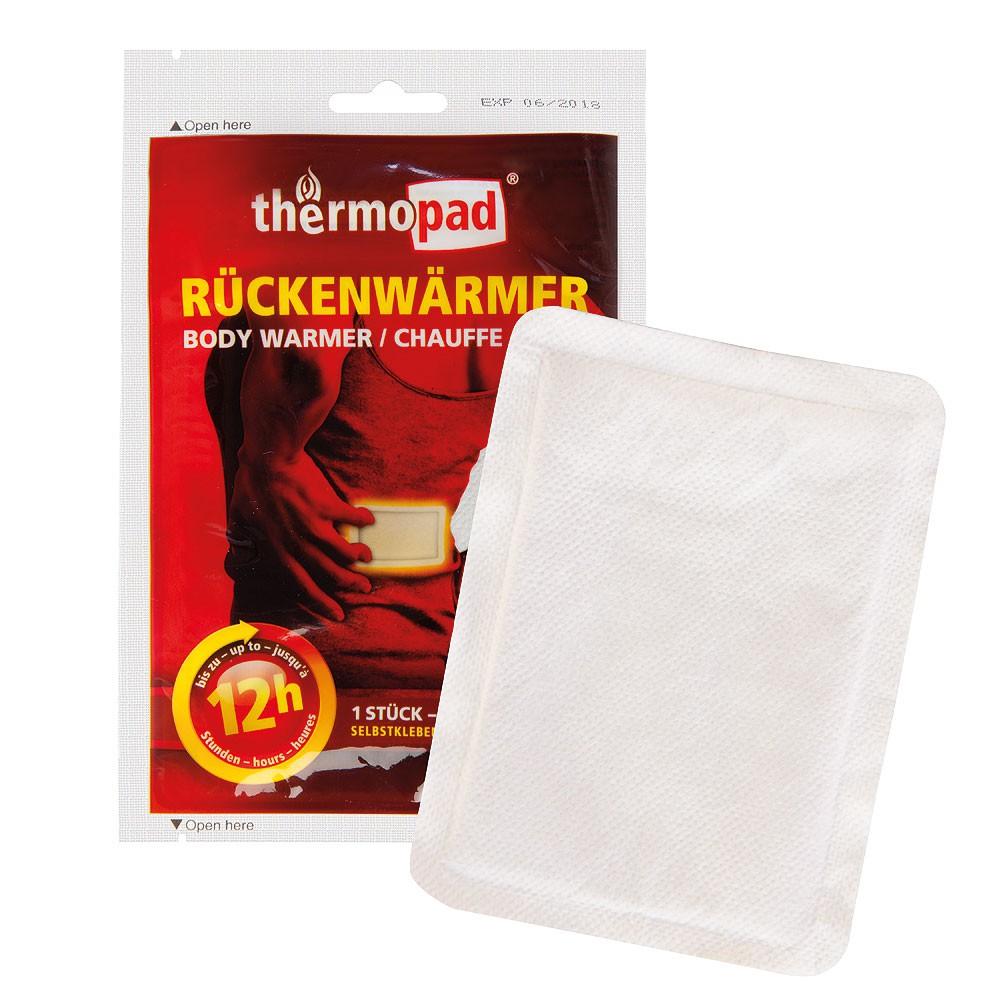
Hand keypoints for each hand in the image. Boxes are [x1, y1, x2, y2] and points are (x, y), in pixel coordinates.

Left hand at [229, 453, 374, 620]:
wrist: (268, 459)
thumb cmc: (252, 485)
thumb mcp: (239, 516)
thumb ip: (241, 536)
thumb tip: (237, 549)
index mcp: (279, 549)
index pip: (302, 584)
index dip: (320, 602)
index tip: (336, 613)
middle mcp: (298, 543)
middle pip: (329, 572)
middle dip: (349, 584)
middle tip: (364, 588)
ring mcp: (315, 525)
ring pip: (343, 551)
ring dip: (358, 556)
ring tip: (368, 558)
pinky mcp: (327, 506)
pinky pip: (350, 517)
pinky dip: (361, 519)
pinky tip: (369, 519)